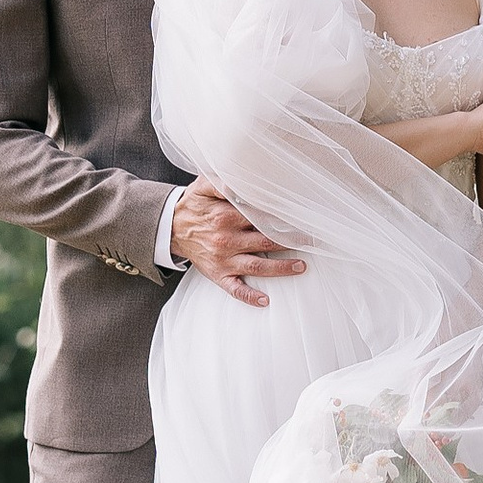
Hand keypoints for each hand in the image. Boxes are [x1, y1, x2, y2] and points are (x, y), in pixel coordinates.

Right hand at [169, 176, 303, 307]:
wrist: (171, 228)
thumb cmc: (194, 205)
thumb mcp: (203, 186)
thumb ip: (222, 182)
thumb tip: (240, 182)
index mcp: (225, 217)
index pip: (260, 217)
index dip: (281, 218)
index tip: (300, 218)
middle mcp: (226, 240)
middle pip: (265, 242)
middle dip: (290, 242)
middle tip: (311, 241)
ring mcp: (223, 260)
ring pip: (257, 267)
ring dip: (281, 268)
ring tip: (301, 266)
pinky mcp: (218, 274)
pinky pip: (234, 289)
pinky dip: (250, 296)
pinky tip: (265, 300)